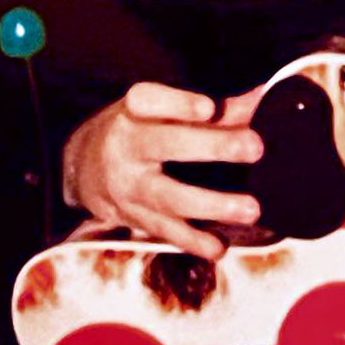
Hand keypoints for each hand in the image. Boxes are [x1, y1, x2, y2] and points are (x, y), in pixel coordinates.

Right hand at [62, 82, 263, 257]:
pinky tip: (220, 246)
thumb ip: (215, 108)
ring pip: (169, 196)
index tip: (209, 107)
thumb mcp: (162, 110)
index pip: (149, 101)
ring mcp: (128, 187)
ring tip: (250, 209)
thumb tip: (261, 98)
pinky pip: (165, 231)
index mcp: (133, 111)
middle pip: (167, 144)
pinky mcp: (132, 218)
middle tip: (255, 146)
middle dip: (212, 146)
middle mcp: (127, 147)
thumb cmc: (138, 127)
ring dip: (212, 204)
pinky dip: (193, 241)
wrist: (82, 166)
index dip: (178, 103)